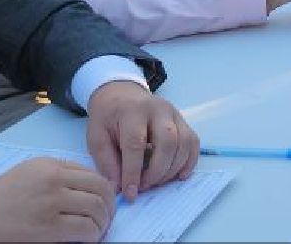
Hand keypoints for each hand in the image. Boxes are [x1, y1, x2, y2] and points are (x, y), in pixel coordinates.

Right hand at [0, 156, 114, 242]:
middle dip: (109, 206)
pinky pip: (87, 229)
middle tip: (106, 220)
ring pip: (98, 208)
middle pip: (101, 188)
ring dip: (103, 223)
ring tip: (97, 232)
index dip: (103, 190)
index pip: (91, 173)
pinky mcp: (49, 227)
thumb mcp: (26, 175)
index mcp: (48, 165)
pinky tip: (87, 240)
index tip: (103, 203)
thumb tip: (87, 190)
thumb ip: (54, 176)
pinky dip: (94, 236)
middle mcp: (53, 179)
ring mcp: (52, 202)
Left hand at [84, 81, 198, 200]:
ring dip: (172, 169)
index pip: (136, 143)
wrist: (121, 95)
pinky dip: (189, 162)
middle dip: (157, 171)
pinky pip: (193, 142)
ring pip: (184, 143)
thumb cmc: (108, 118)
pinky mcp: (183, 120)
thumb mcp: (97, 137)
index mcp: (132, 111)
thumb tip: (119, 187)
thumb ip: (106, 162)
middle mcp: (158, 109)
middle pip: (168, 141)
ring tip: (155, 181)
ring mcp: (174, 113)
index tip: (130, 193)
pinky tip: (178, 175)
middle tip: (144, 186)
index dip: (133, 172)